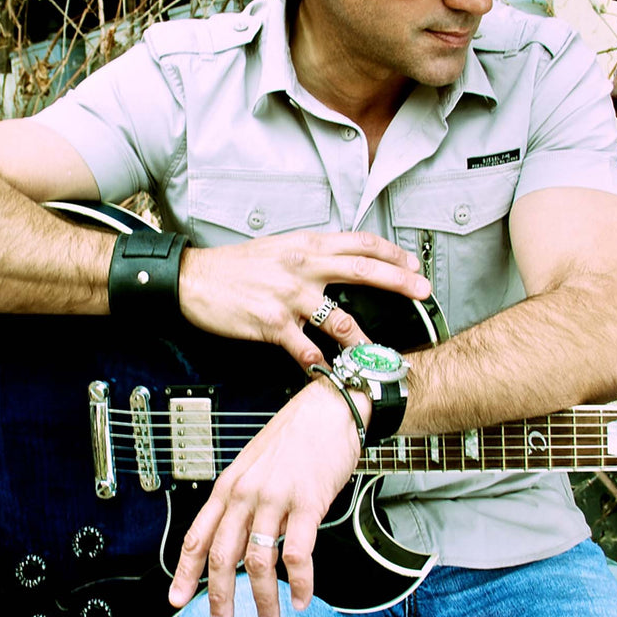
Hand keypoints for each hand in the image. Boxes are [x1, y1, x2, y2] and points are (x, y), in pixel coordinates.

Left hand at [168, 379, 369, 616]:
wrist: (330, 408)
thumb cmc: (297, 434)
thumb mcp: (255, 463)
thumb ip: (243, 498)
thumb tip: (238, 535)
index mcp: (229, 485)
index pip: (197, 535)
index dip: (184, 572)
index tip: (176, 598)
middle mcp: (246, 493)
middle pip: (222, 556)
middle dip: (220, 597)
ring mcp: (275, 498)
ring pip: (258, 561)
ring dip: (263, 598)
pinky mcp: (307, 502)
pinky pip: (297, 554)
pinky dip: (301, 582)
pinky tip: (303, 595)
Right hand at [178, 231, 430, 366]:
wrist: (194, 279)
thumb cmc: (236, 266)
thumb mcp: (279, 248)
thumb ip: (311, 255)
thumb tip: (341, 261)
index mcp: (307, 245)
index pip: (359, 243)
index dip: (391, 252)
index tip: (413, 262)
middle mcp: (303, 267)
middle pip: (362, 270)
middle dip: (398, 281)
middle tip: (423, 291)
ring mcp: (289, 296)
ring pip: (340, 319)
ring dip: (363, 341)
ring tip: (378, 355)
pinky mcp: (273, 324)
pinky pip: (305, 349)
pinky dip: (319, 364)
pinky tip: (328, 373)